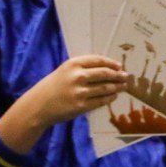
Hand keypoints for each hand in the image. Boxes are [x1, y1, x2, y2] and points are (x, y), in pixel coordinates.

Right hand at [0, 55, 128, 155]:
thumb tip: (109, 67)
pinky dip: (110, 98)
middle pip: (105, 73)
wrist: (38, 106)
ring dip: (117, 87)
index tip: (119, 66)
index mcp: (73, 63)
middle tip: (126, 76)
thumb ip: (84, 67)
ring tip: (123, 86)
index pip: (99, 60)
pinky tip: (114, 96)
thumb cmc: (53, 86)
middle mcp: (78, 76)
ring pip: (105, 88)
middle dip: (118, 75)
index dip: (112, 63)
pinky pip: (101, 101)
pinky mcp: (81, 106)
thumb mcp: (65, 70)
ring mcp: (80, 92)